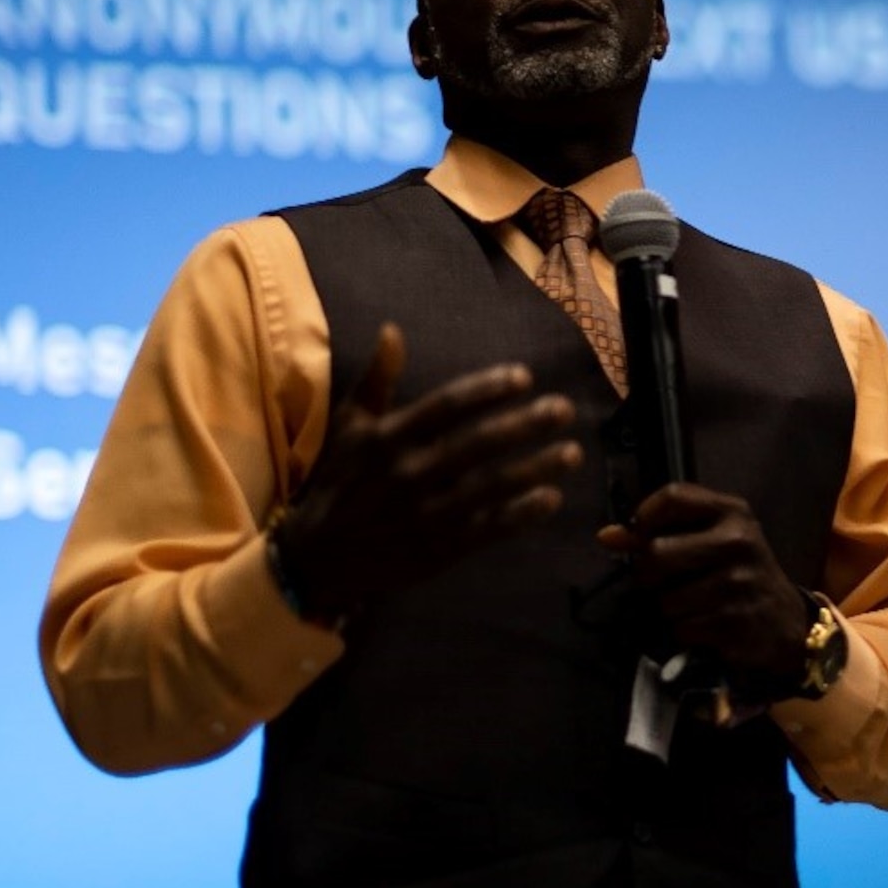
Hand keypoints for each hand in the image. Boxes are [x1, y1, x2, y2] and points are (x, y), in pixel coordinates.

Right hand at [272, 322, 580, 621]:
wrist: (316, 558)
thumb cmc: (341, 481)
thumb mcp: (349, 427)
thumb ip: (376, 380)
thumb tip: (392, 330)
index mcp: (388, 439)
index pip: (446, 406)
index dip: (487, 389)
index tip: (524, 377)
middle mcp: (408, 474)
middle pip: (477, 444)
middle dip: (524, 425)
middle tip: (564, 409)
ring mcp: (425, 514)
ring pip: (490, 488)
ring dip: (535, 468)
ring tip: (572, 452)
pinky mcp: (438, 549)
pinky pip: (488, 529)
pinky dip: (521, 514)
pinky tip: (551, 498)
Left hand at [598, 483, 814, 702]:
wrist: (786, 621)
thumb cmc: (739, 572)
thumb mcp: (712, 540)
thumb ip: (661, 531)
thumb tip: (608, 536)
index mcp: (733, 511)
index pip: (673, 496)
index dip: (645, 517)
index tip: (642, 535)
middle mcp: (738, 541)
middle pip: (657, 552)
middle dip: (649, 574)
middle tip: (662, 580)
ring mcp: (738, 582)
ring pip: (666, 598)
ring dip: (670, 608)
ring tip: (694, 603)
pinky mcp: (735, 620)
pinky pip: (682, 627)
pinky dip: (686, 631)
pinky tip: (706, 624)